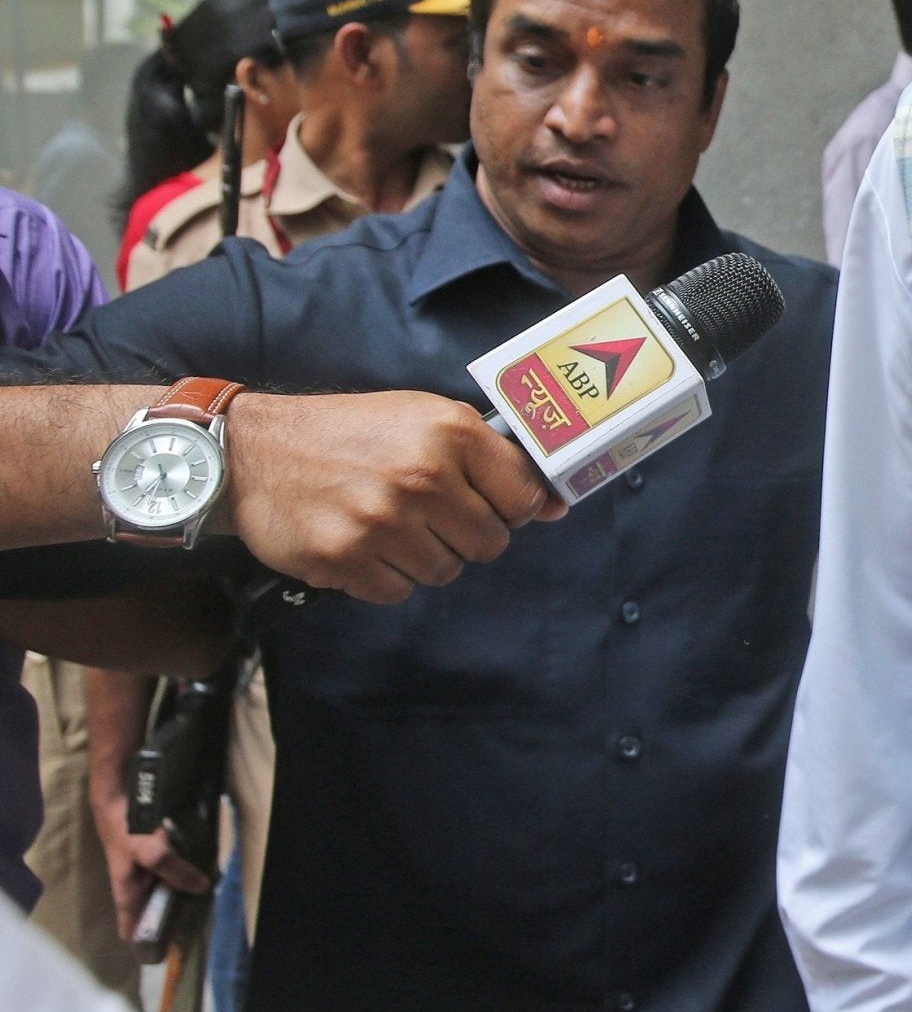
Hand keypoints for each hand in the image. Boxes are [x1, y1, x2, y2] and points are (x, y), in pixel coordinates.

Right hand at [91, 791, 209, 940]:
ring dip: (187, 895)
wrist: (118, 798)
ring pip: (168, 892)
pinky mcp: (157, 856)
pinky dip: (190, 874)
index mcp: (127, 895)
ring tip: (211, 898)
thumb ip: (173, 870)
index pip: (132, 931)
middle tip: (203, 922)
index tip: (170, 955)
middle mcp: (136, 887)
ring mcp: (146, 873)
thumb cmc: (126, 831)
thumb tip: (201, 887)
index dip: (147, 946)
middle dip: (176, 918)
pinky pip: (176, 872)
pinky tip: (209, 872)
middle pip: (155, 912)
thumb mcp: (149, 853)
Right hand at [223, 392, 565, 604]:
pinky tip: (362, 542)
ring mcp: (381, 521)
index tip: (488, 504)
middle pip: (489, 544)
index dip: (510, 508)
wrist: (255, 451)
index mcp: (450, 432)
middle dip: (465, 536)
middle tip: (429, 515)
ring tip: (390, 524)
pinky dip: (385, 576)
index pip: (524, 498)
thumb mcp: (426, 419)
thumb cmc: (351, 434)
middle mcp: (421, 476)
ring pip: (445, 572)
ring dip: (424, 557)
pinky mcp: (344, 558)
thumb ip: (492, 460)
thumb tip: (557, 507)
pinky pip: (397, 592)